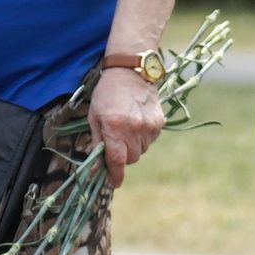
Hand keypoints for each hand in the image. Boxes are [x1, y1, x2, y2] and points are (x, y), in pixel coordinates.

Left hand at [89, 66, 166, 187]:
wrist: (131, 71)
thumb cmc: (107, 93)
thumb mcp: (94, 116)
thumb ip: (97, 141)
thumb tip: (96, 167)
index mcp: (115, 127)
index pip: (117, 160)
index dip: (115, 175)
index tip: (113, 182)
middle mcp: (134, 129)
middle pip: (131, 159)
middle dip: (122, 157)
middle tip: (116, 143)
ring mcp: (149, 126)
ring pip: (141, 151)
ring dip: (133, 147)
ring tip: (127, 129)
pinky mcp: (159, 122)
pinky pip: (150, 140)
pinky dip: (143, 137)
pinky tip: (137, 123)